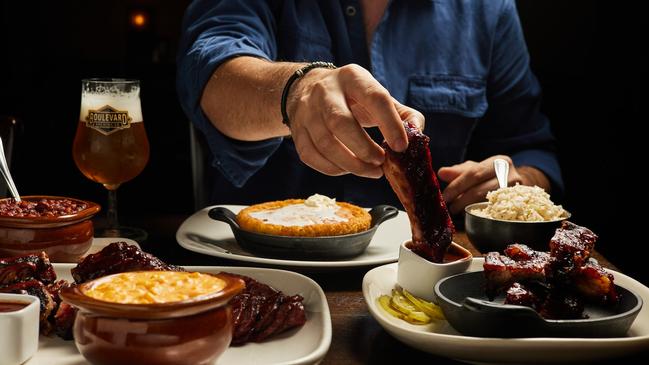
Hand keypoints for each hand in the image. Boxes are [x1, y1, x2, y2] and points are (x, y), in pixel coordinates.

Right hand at [286, 64, 423, 177]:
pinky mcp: (297, 131)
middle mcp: (325, 92)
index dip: (390, 124)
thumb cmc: (351, 97)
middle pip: (341, 123)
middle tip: (381, 163)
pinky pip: (311, 156)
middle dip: (364, 149)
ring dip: (351, 164)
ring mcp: (307, 112)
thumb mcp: (376, 95)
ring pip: (325, 144)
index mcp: (352, 77)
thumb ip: (402, 114)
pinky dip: (332, 168)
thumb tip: (418, 134)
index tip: (401, 147)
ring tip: (371, 171)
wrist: (306, 89)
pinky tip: (348, 169)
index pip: (375, 98)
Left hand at [438, 155, 524, 214]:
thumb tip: (441, 173)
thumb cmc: (489, 175)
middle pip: (480, 190)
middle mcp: (511, 175)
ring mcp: (516, 192)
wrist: (513, 184)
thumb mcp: (474, 169)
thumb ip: (457, 171)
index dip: (457, 186)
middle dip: (461, 200)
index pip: (474, 174)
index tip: (445, 196)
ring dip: (468, 208)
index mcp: (499, 162)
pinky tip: (470, 214)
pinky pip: (493, 212)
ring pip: (486, 203)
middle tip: (449, 207)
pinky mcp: (516, 207)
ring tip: (457, 210)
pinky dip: (479, 213)